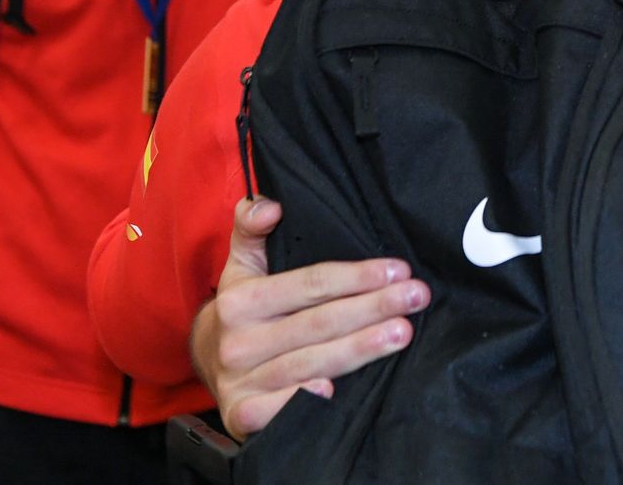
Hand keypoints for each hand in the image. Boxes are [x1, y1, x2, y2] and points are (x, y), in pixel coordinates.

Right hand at [191, 197, 429, 439]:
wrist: (205, 361)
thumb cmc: (243, 308)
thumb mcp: (242, 263)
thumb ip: (251, 226)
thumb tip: (269, 206)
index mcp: (241, 301)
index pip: (309, 285)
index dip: (356, 277)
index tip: (397, 270)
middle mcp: (239, 342)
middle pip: (318, 323)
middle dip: (373, 308)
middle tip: (416, 297)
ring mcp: (241, 381)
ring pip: (310, 363)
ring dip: (360, 349)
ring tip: (402, 333)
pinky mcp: (244, 416)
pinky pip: (280, 411)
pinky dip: (307, 401)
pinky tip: (336, 391)